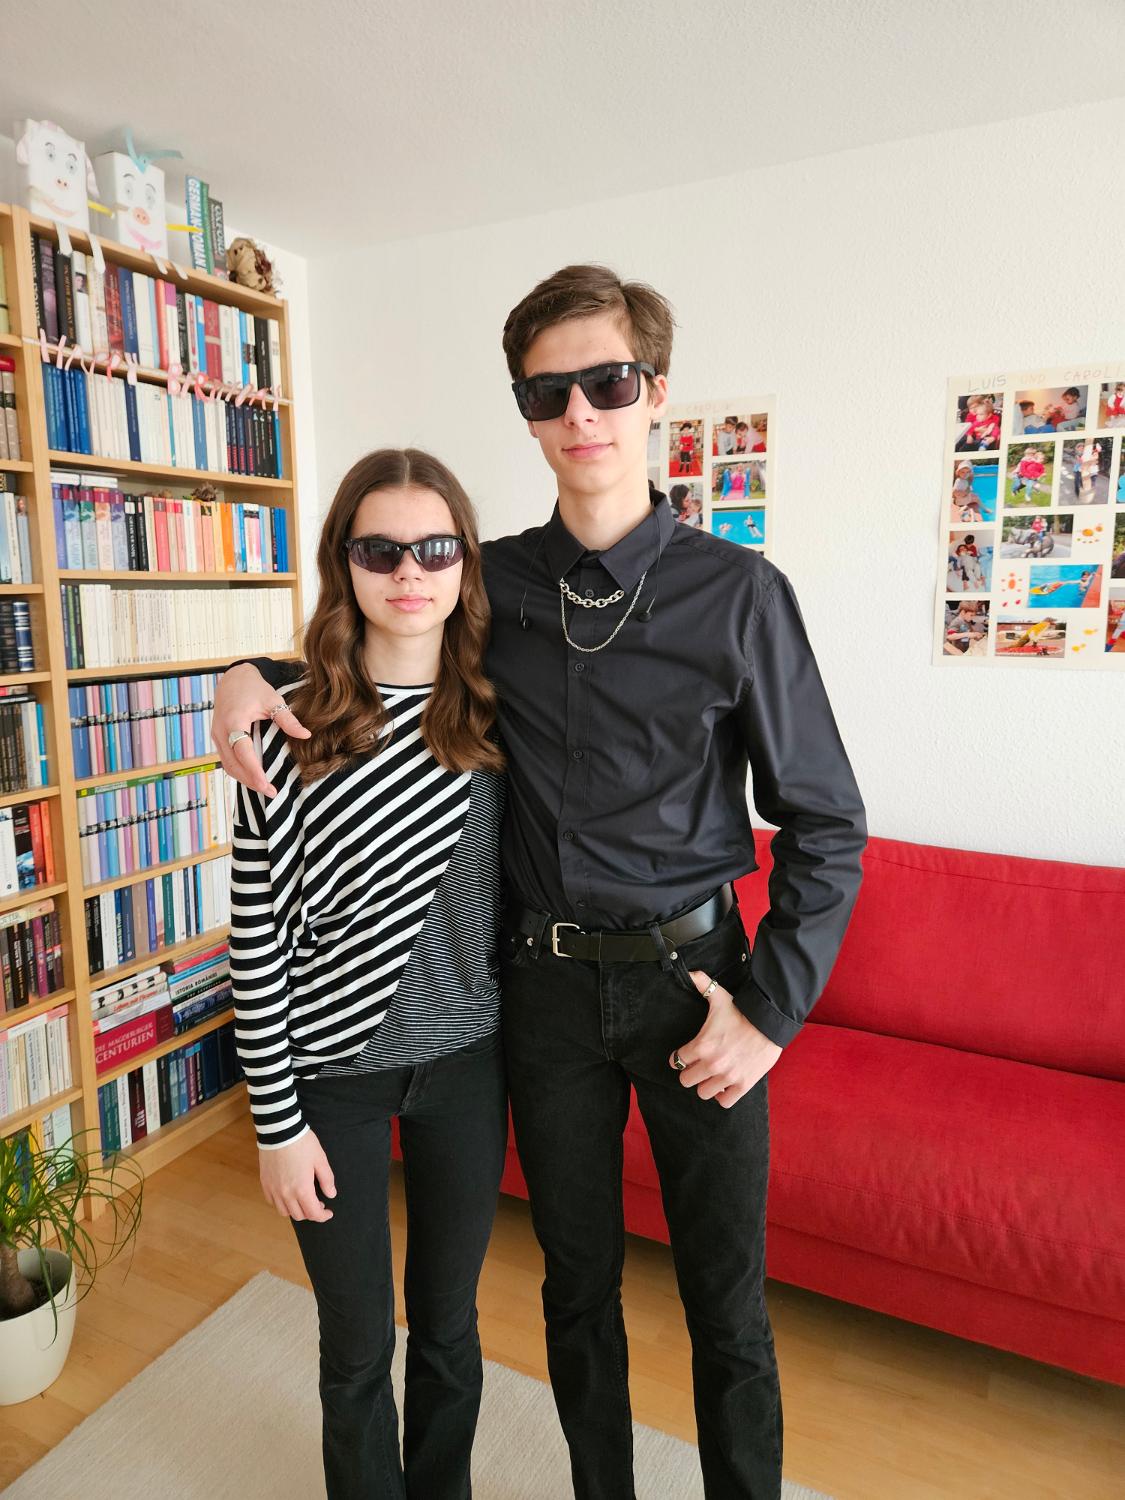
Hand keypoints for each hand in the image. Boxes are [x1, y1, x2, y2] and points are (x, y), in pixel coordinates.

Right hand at [212, 662, 309, 797]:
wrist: (233, 678)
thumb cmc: (254, 688)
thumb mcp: (273, 700)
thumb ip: (288, 719)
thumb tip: (306, 735)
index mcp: (233, 721)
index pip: (243, 752)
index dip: (253, 771)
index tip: (266, 785)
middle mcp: (221, 731)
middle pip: (233, 765)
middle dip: (250, 781)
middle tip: (271, 792)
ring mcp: (217, 736)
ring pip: (228, 765)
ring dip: (244, 779)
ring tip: (264, 788)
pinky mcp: (218, 739)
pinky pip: (227, 760)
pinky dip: (239, 771)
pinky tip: (254, 777)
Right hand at [259, 1130, 336, 1222]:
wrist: (280, 1131)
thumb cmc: (302, 1144)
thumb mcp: (320, 1159)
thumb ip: (327, 1180)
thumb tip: (331, 1195)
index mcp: (302, 1189)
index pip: (313, 1213)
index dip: (323, 1216)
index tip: (328, 1212)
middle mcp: (286, 1194)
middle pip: (299, 1215)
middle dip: (311, 1213)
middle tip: (318, 1203)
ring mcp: (274, 1190)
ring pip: (284, 1212)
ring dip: (296, 1210)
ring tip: (302, 1200)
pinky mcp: (265, 1184)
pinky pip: (272, 1202)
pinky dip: (281, 1203)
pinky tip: (288, 1194)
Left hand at [669, 970, 781, 1107]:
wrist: (770, 1022)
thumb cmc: (743, 1010)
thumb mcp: (719, 996)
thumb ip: (702, 984)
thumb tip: (690, 972)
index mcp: (701, 1045)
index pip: (676, 1061)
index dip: (678, 1058)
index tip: (684, 1056)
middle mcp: (712, 1064)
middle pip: (686, 1080)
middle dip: (690, 1073)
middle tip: (698, 1066)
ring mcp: (727, 1076)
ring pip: (703, 1093)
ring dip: (706, 1085)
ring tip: (712, 1076)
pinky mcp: (743, 1085)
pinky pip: (724, 1102)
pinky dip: (723, 1096)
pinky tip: (725, 1085)